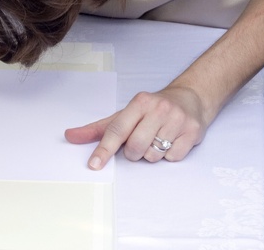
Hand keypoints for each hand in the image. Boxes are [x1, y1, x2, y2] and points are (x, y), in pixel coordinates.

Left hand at [64, 86, 208, 169]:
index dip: (104, 149)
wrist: (190, 98)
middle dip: (133, 153)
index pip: (117, 129)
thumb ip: (98, 128)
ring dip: (151, 154)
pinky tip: (172, 141)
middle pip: (135, 147)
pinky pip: (173, 158)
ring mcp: (177, 120)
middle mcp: (158, 109)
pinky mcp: (193, 132)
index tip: (94, 164)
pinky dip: (168, 155)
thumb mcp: (125, 114)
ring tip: (158, 138)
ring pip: (154, 155)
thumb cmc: (152, 109)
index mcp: (139, 103)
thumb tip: (70, 136)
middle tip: (139, 142)